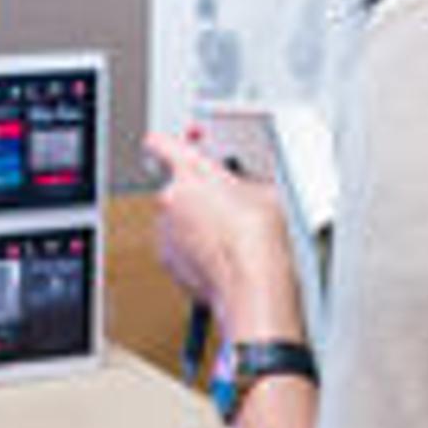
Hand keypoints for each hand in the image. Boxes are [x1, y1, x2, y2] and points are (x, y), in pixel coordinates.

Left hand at [140, 130, 302, 341]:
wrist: (250, 284)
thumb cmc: (259, 238)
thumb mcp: (265, 191)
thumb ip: (242, 179)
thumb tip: (245, 184)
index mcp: (190, 173)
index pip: (162, 145)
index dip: (165, 144)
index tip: (163, 143)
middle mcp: (170, 199)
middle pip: (178, 188)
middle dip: (198, 194)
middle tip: (227, 205)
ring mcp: (165, 230)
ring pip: (179, 219)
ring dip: (196, 223)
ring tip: (230, 236)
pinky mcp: (166, 258)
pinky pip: (179, 245)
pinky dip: (194, 247)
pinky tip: (222, 254)